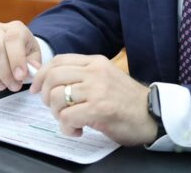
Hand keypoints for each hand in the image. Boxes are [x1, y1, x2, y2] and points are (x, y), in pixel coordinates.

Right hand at [0, 21, 40, 92]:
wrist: (13, 46)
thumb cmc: (24, 50)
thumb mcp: (34, 54)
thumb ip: (34, 63)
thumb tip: (31, 70)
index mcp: (15, 28)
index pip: (12, 39)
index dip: (16, 59)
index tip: (20, 77)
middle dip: (3, 73)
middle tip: (12, 86)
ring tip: (1, 86)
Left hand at [30, 54, 156, 145]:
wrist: (152, 114)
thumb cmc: (127, 101)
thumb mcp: (105, 79)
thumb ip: (82, 76)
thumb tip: (50, 81)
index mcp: (96, 62)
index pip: (58, 60)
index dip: (42, 75)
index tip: (37, 89)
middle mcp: (95, 72)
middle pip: (53, 76)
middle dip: (45, 95)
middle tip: (53, 108)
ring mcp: (97, 89)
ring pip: (57, 97)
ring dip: (57, 114)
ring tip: (69, 121)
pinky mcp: (99, 108)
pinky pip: (67, 116)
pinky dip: (67, 127)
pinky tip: (78, 130)